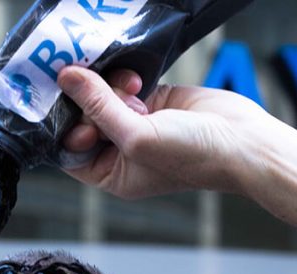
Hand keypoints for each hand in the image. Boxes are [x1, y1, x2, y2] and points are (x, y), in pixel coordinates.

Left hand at [57, 66, 296, 230]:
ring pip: (101, 97)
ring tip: (130, 87)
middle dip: (87, 101)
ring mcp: (134, 123)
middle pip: (82, 118)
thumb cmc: (194, 156)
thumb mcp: (137, 136)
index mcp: (110, 173)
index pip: (68, 147)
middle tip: (92, 85)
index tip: (54, 98)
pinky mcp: (151, 101)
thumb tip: (67, 79)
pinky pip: (122, 83)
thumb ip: (100, 107)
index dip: (60, 124)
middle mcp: (119, 150)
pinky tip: (138, 80)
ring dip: (108, 87)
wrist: (242, 141)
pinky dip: (124, 78)